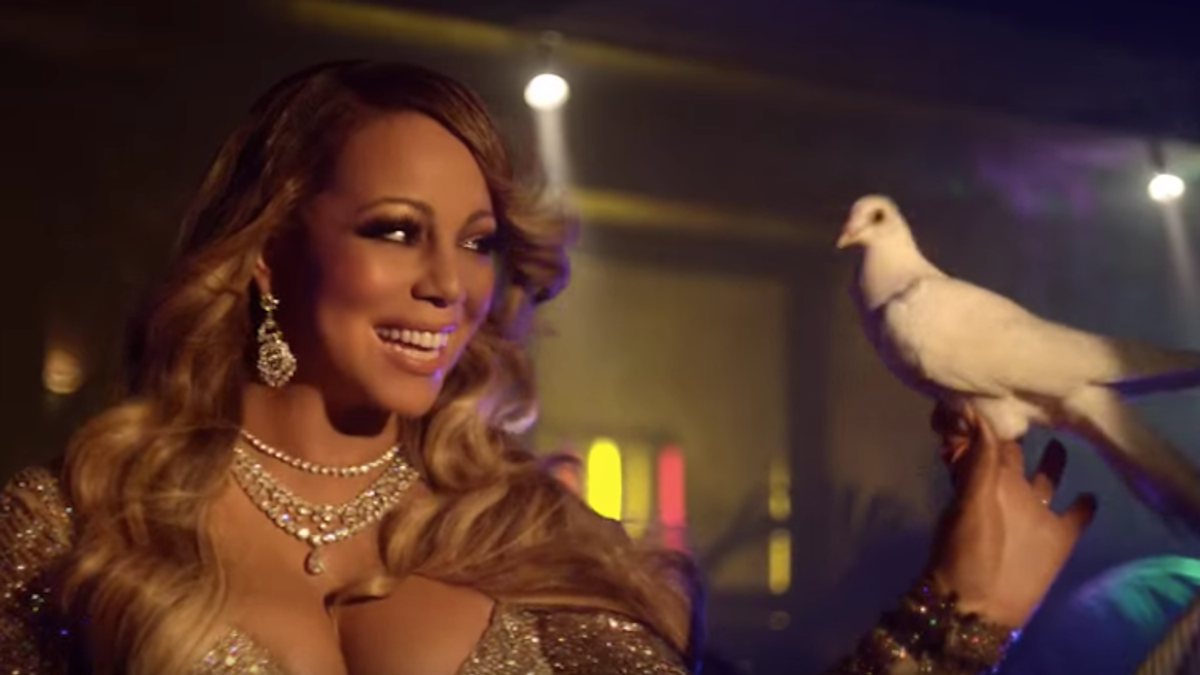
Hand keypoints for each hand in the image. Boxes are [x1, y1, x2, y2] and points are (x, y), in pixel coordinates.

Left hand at [923, 402, 1096, 627]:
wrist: (979, 605)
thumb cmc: (966, 552)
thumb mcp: (970, 503)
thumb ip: (979, 463)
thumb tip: (982, 415)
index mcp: (983, 478)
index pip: (982, 439)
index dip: (983, 417)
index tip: (988, 384)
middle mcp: (1009, 489)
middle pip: (1014, 452)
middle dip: (1020, 428)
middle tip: (1035, 397)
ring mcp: (1034, 513)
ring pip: (1046, 478)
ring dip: (1054, 459)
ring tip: (1065, 432)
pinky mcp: (1058, 537)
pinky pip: (1075, 516)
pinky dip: (1084, 504)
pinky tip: (1092, 491)